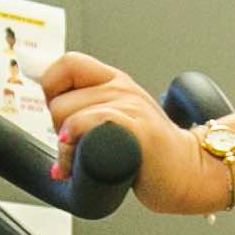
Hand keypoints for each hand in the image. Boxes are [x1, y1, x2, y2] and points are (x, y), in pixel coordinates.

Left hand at [41, 50, 218, 213]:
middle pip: (58, 100)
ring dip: (65, 148)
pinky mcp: (137, 131)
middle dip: (57, 130)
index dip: (51, 89)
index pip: (66, 62)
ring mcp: (131, 108)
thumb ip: (86, 108)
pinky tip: (79, 165)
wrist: (189, 172)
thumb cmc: (151, 153)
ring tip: (82, 162)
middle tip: (79, 147)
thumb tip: (45, 99)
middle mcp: (122, 89)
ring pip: (68, 117)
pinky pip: (89, 125)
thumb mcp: (117, 118)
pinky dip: (74, 148)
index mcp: (115, 81)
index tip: (61, 116)